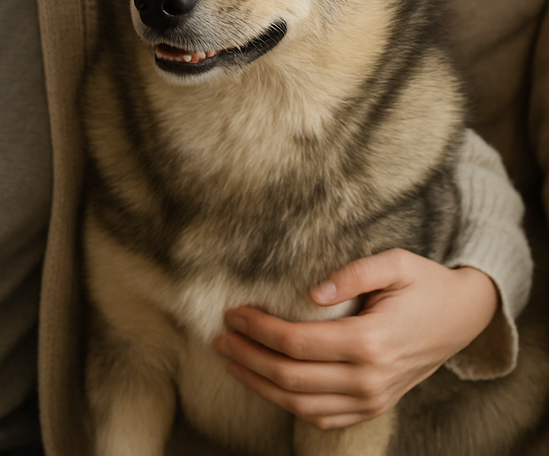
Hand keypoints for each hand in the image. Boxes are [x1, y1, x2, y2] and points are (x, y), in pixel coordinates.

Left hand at [213, 248, 498, 428]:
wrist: (463, 317)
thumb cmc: (424, 284)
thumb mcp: (395, 263)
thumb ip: (353, 273)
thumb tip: (312, 290)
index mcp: (371, 342)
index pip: (296, 343)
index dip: (258, 329)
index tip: (232, 312)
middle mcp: (370, 379)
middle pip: (290, 377)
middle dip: (247, 357)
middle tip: (219, 337)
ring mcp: (373, 398)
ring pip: (301, 405)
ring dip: (259, 385)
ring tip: (230, 360)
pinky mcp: (375, 406)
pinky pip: (324, 418)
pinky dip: (289, 406)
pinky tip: (265, 386)